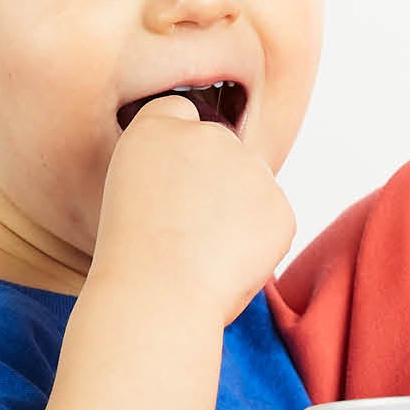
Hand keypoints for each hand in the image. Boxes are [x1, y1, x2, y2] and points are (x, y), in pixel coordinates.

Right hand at [90, 94, 295, 323]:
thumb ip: (169, 170)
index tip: (173, 183)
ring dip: (238, 213)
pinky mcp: (280, 204)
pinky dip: (258, 244)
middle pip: (222, 150)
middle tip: (187, 230)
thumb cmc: (131, 258)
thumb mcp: (130, 193)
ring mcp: (250, 167)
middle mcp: (208, 135)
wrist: (156, 295)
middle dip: (215, 182)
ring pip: (251, 187)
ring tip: (201, 252)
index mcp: (156, 128)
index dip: (178, 151)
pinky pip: (273, 221)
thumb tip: (207, 180)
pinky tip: (226, 264)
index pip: (177, 114)